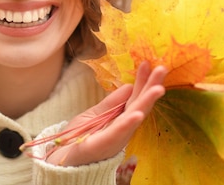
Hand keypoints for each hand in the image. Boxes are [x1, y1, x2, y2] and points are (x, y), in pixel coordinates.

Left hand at [47, 61, 166, 165]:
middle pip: (139, 105)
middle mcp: (122, 130)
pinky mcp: (102, 145)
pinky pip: (117, 134)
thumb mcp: (94, 114)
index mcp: (121, 121)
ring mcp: (114, 139)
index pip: (135, 98)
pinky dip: (127, 124)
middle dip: (151, 87)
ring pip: (133, 118)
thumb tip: (129, 86)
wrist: (60, 160)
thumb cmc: (78, 138)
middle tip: (162, 69)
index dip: (142, 81)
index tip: (147, 63)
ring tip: (158, 89)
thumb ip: (111, 103)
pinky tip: (137, 114)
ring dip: (146, 103)